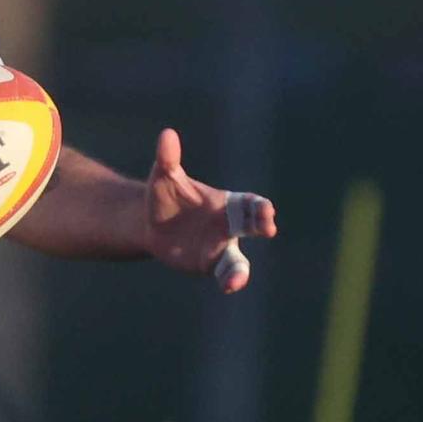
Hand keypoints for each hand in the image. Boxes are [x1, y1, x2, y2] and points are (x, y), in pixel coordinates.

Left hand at [145, 129, 275, 292]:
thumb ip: (168, 159)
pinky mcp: (210, 265)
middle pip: (253, 226)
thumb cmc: (166, 196)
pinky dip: (229, 280)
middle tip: (269, 228)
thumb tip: (166, 134)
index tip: (266, 210)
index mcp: (227, 203)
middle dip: (262, 225)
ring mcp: (222, 247)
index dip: (259, 207)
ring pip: (238, 261)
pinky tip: (229, 287)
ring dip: (241, 271)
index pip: (249, 203)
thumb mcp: (164, 177)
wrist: (153, 224)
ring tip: (236, 281)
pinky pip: (224, 274)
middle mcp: (231, 226)